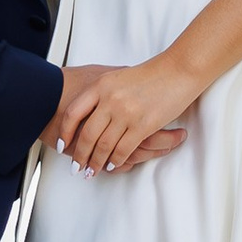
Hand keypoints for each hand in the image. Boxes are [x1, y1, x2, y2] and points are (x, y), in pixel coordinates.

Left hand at [54, 58, 195, 176]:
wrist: (178, 70)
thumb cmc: (151, 73)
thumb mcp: (118, 76)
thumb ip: (103, 91)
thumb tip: (89, 109)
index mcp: (101, 85)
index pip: (73, 113)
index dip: (65, 132)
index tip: (62, 144)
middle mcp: (109, 99)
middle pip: (87, 135)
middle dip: (80, 155)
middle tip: (76, 167)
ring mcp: (125, 113)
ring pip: (103, 146)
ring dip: (96, 162)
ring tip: (92, 171)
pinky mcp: (142, 125)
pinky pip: (123, 150)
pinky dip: (115, 161)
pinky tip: (112, 165)